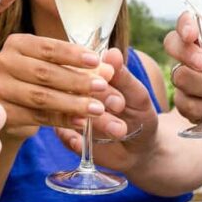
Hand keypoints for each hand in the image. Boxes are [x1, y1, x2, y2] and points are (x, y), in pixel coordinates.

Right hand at [0, 34, 125, 140]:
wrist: (15, 104)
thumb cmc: (41, 77)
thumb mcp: (59, 65)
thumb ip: (83, 65)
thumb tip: (110, 67)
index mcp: (17, 43)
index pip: (47, 48)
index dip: (72, 55)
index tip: (96, 61)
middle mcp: (4, 63)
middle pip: (44, 73)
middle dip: (76, 81)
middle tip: (103, 87)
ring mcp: (0, 89)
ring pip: (40, 97)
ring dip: (72, 104)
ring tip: (98, 109)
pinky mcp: (3, 114)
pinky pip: (36, 117)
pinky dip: (61, 120)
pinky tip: (81, 122)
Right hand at [55, 48, 157, 173]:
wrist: (139, 149)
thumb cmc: (139, 115)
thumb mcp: (136, 96)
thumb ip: (123, 77)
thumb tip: (112, 53)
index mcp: (92, 75)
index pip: (83, 67)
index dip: (97, 76)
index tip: (117, 89)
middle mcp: (77, 91)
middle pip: (73, 89)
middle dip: (95, 100)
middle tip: (119, 107)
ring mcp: (70, 112)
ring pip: (67, 111)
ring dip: (88, 121)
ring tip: (116, 129)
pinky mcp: (66, 134)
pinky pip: (61, 133)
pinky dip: (71, 138)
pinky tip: (82, 142)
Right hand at [164, 12, 201, 130]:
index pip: (188, 23)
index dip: (184, 26)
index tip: (190, 35)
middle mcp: (198, 56)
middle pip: (173, 45)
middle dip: (186, 55)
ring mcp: (192, 80)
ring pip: (179, 76)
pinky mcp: (191, 104)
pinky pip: (182, 103)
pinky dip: (201, 107)